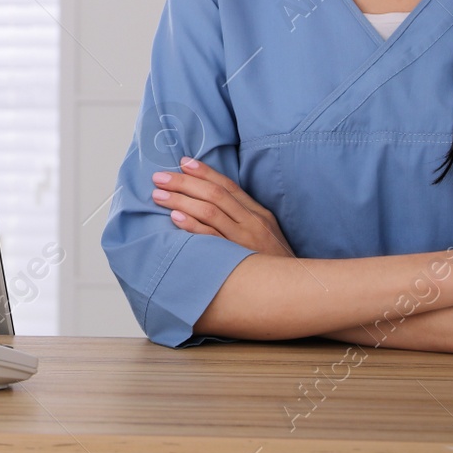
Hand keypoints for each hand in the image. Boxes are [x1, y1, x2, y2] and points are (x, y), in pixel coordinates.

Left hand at [150, 157, 295, 257]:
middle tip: (159, 177)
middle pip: (215, 195)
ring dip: (181, 200)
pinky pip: (211, 238)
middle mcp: (252, 223)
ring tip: (158, 195)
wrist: (294, 290)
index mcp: (258, 214)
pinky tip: (175, 218)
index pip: (228, 186)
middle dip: (184, 183)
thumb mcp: (265, 234)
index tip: (183, 162)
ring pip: (210, 212)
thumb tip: (212, 202)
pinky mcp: (237, 259)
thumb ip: (243, 217)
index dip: (204, 172)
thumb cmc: (272, 262)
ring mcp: (244, 240)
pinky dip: (192, 226)